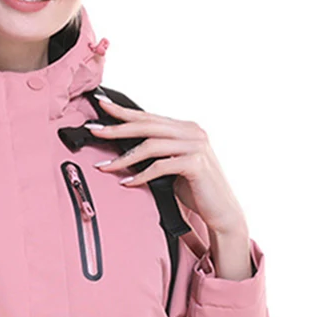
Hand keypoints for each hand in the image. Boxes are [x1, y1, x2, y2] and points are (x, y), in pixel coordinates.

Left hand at [86, 96, 246, 235]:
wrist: (222, 211)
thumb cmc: (195, 189)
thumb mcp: (173, 165)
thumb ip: (157, 152)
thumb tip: (124, 149)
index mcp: (186, 128)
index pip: (149, 116)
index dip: (124, 111)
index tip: (101, 105)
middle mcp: (192, 132)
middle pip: (147, 125)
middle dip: (116, 128)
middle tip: (94, 131)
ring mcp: (196, 146)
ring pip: (151, 145)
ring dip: (123, 158)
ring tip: (104, 167)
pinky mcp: (196, 164)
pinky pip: (161, 166)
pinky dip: (141, 175)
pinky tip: (127, 183)